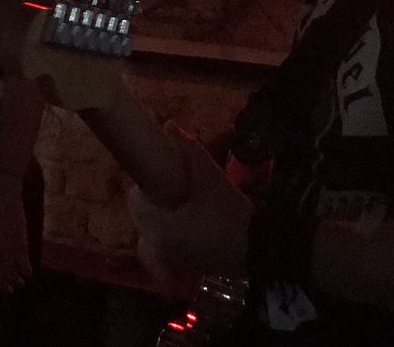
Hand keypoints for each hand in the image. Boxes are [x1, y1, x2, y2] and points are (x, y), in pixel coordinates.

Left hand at [0, 172, 32, 294]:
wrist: (3, 201)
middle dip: (4, 286)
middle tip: (9, 291)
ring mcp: (7, 251)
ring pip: (12, 274)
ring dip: (16, 281)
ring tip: (20, 283)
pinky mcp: (20, 246)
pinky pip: (24, 265)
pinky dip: (27, 272)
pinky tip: (29, 274)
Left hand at [130, 126, 253, 285]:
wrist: (258, 251)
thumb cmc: (231, 213)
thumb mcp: (211, 177)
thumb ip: (189, 150)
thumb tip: (169, 125)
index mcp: (156, 225)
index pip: (135, 198)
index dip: (148, 185)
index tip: (166, 176)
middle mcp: (155, 246)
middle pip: (142, 216)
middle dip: (155, 202)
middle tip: (178, 189)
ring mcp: (167, 261)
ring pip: (150, 234)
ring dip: (160, 221)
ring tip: (183, 209)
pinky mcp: (181, 269)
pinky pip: (163, 254)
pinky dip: (168, 242)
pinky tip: (186, 231)